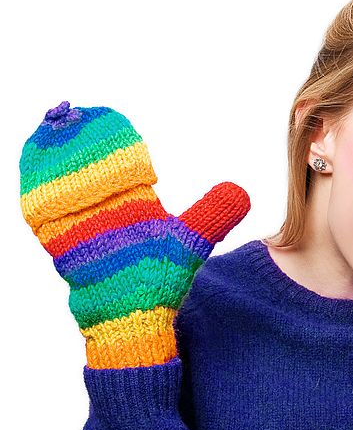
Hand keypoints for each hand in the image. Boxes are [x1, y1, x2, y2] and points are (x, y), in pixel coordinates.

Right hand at [20, 102, 249, 368]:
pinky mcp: (64, 247)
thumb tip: (242, 191)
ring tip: (49, 126)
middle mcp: (107, 214)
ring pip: (64, 185)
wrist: (134, 319)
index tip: (107, 116)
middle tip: (70, 110)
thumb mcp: (189, 242)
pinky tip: (32, 164)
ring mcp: (83, 229)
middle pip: (88, 168)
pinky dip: (38, 188)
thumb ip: (211, 215)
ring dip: (55, 156)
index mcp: (135, 207)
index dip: (113, 141)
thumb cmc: (160, 281)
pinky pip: (45, 213)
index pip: (121, 165)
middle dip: (78, 140)